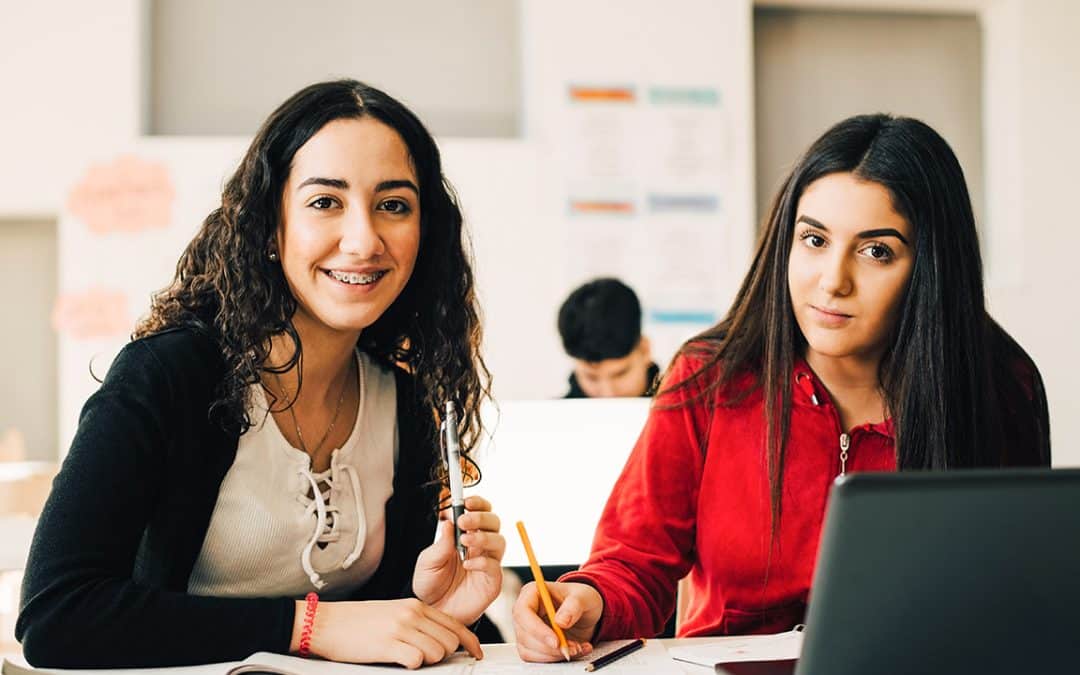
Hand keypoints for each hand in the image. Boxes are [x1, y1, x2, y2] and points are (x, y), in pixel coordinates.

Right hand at [292, 598, 481, 668]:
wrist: (326, 623)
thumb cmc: (357, 621)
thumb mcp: (394, 612)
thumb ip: (419, 622)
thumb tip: (442, 639)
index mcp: (416, 605)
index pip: (455, 624)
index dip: (470, 642)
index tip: (476, 653)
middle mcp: (412, 614)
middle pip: (450, 641)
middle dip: (445, 655)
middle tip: (427, 658)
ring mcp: (400, 628)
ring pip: (437, 652)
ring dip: (428, 661)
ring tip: (409, 658)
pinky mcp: (387, 644)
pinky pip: (416, 661)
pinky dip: (412, 665)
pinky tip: (399, 661)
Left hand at [413, 495, 505, 624]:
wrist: (432, 611)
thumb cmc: (430, 584)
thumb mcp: (427, 561)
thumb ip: (440, 544)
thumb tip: (449, 522)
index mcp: (466, 535)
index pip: (481, 512)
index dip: (478, 503)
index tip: (466, 501)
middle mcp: (481, 546)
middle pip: (494, 522)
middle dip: (481, 517)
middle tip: (464, 520)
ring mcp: (488, 563)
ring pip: (499, 541)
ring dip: (483, 537)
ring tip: (464, 541)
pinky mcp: (491, 582)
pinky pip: (495, 567)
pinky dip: (482, 562)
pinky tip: (467, 564)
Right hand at [513, 581, 603, 661]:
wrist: (586, 613)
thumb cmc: (581, 598)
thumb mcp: (583, 597)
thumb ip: (573, 606)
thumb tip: (560, 621)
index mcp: (532, 593)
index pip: (523, 612)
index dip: (537, 630)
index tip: (556, 641)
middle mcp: (525, 612)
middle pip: (524, 635)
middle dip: (550, 647)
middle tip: (573, 647)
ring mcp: (527, 630)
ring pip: (530, 650)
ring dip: (554, 655)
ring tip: (577, 648)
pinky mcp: (532, 644)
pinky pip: (537, 658)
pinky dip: (556, 659)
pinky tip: (573, 651)